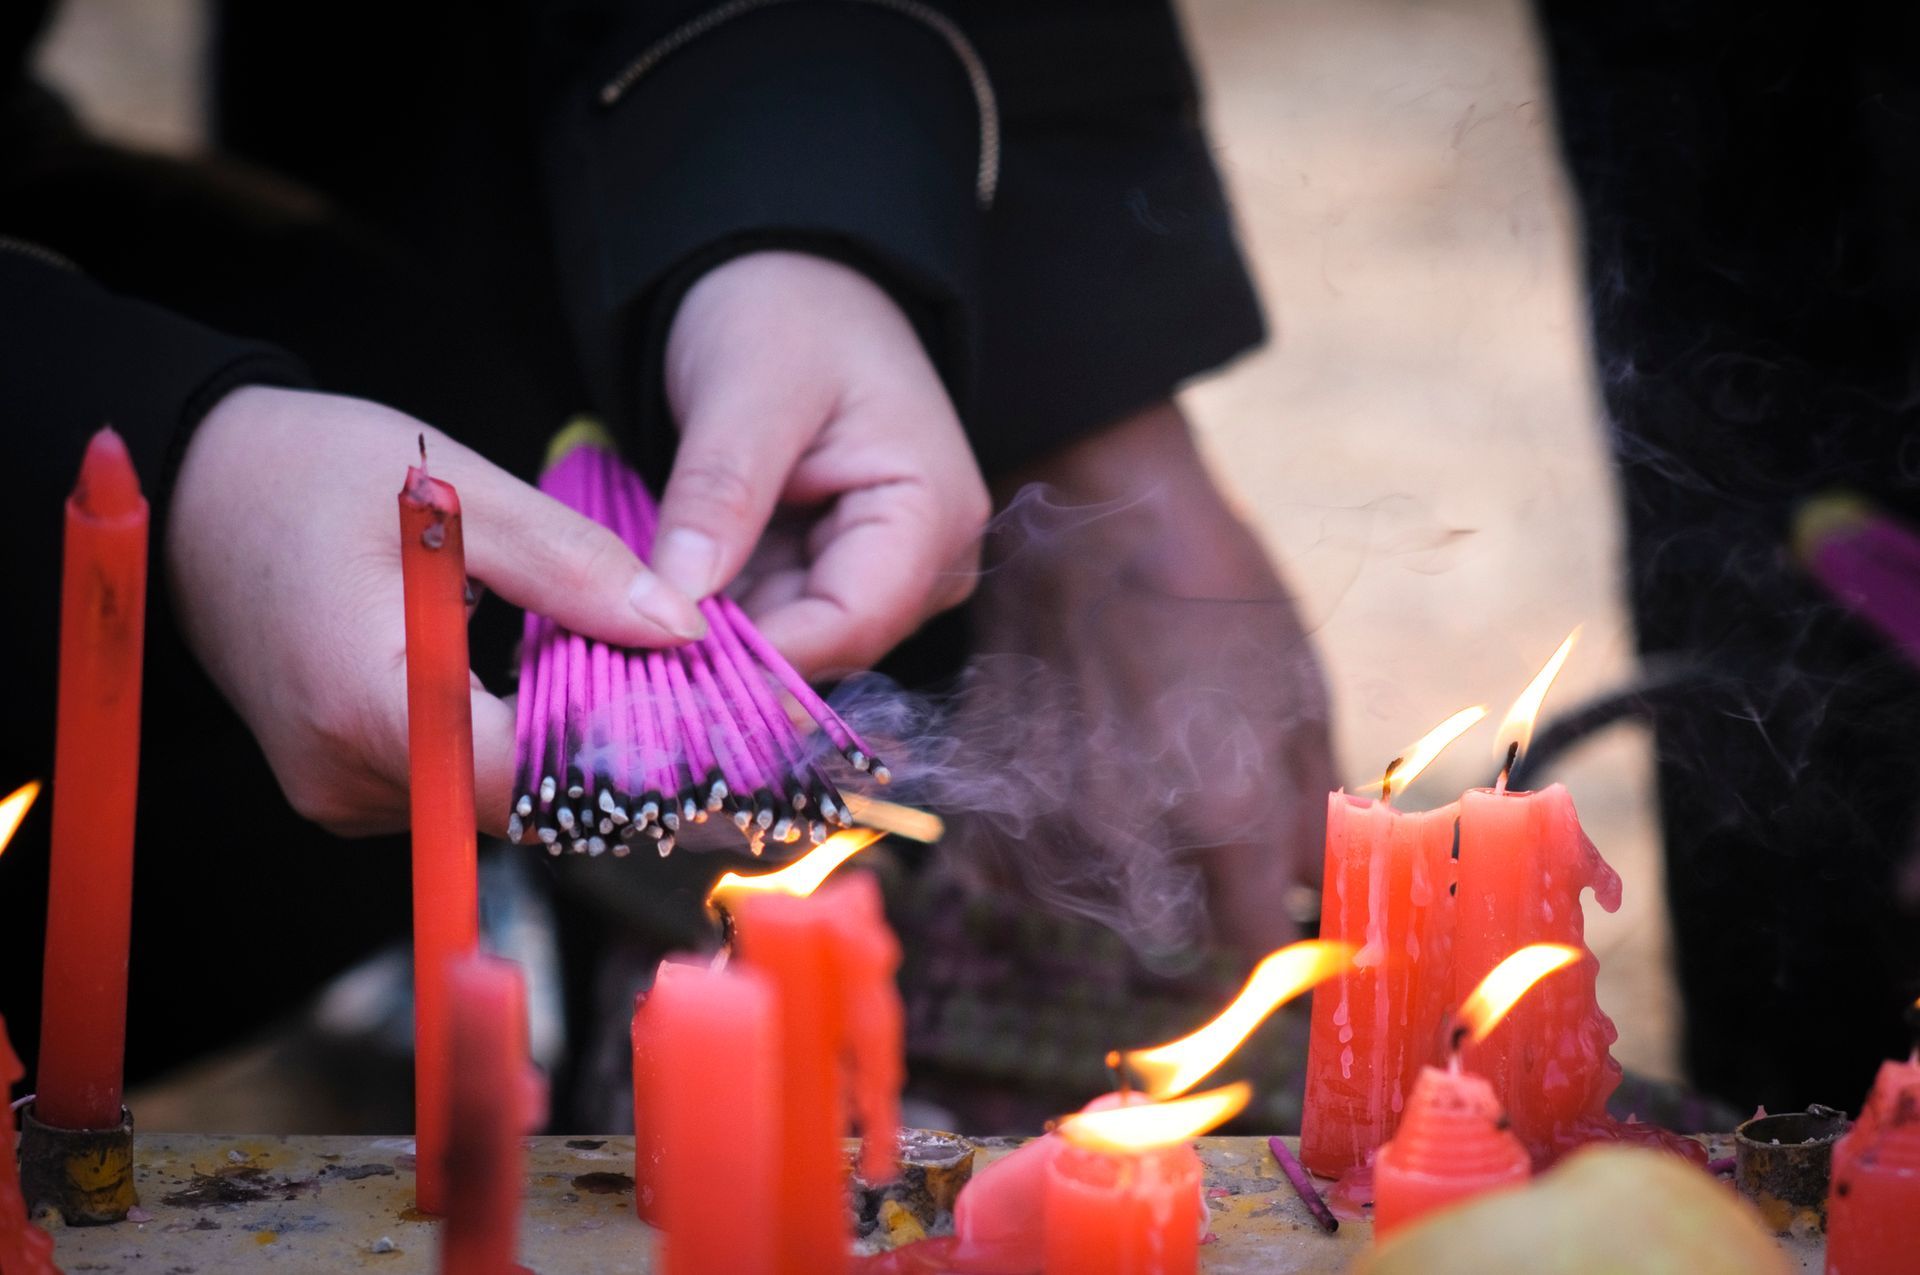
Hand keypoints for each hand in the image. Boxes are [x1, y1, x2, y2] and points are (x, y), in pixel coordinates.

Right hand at [165, 387, 705, 837]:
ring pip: (490, 802)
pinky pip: (452, 786)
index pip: (525, 780)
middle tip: (696, 707)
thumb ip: (571, 566)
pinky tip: (552, 688)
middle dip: (611, 758)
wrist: (192, 490)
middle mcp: (346, 772)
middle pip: (517, 803)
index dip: (626, 764)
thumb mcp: (455, 491)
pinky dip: (510, 746)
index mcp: (369, 700)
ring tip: (630, 682)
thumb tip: (680, 628)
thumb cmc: (310, 473)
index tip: (706, 730)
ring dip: (564, 753)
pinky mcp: (341, 781)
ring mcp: (337, 788)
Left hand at [654, 250, 988, 675]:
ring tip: (628, 640)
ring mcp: (879, 574)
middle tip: (626, 667)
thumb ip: (719, 493)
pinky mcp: (829, 575)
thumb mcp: (748, 387)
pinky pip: (772, 623)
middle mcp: (924, 563)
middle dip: (731, 661)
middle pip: (827, 649)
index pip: (852, 624)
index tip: (662, 670)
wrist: (793, 281)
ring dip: (715, 648)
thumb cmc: (787, 312)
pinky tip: (653, 617)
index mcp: (931, 514)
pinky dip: (715, 624)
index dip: (762, 661)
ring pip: (792, 647)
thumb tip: (678, 604)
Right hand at [959, 402, 1332, 958]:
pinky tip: (1075, 789)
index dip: (1275, 930)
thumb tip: (1326, 883)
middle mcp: (1126, 836)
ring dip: (1125, 875)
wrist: (1091, 500)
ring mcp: (1043, 817)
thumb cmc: (1211, 582)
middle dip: (1204, 902)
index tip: (1280, 911)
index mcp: (1222, 815)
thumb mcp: (1299, 687)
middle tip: (1212, 834)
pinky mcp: (985, 789)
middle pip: (1175, 938)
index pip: (1255, 945)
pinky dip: (1052, 850)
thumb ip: (1315, 806)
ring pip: (1093, 905)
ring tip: (1139, 790)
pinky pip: (1020, 870)